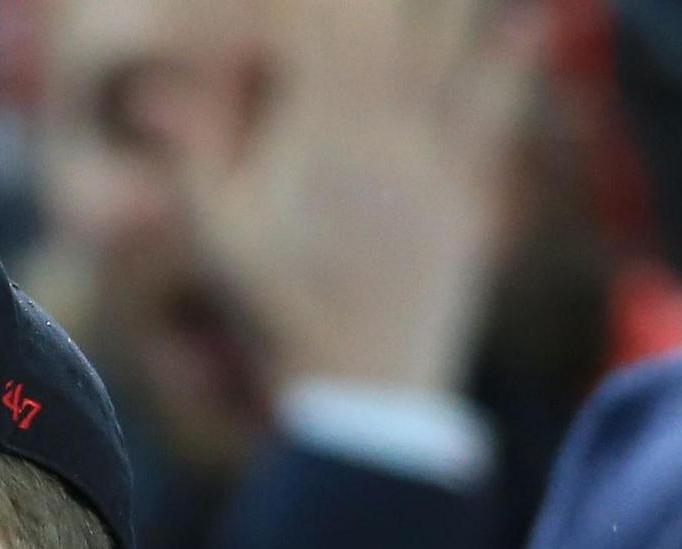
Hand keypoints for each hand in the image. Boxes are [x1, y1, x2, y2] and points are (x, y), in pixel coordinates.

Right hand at [158, 0, 544, 393]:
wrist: (363, 379)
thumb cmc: (276, 306)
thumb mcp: (217, 232)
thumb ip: (193, 149)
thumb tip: (148, 93)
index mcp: (315, 133)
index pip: (314, 20)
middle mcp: (381, 130)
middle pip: (385, 16)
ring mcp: (432, 156)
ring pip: (448, 49)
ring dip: (445, 8)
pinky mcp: (466, 186)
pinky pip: (498, 109)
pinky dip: (515, 58)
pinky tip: (532, 18)